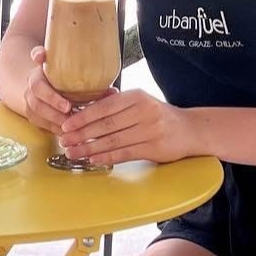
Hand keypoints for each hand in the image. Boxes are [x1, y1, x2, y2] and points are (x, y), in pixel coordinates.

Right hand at [22, 46, 71, 135]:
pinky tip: (70, 131)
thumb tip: (38, 55)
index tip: (68, 106)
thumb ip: (44, 55)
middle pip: (38, 106)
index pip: (38, 87)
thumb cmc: (55, 70)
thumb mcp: (52, 60)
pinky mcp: (35, 118)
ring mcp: (31, 106)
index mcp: (35, 79)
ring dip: (56, 124)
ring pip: (39, 118)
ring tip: (73, 128)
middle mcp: (30, 93)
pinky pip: (44, 126)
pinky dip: (56, 130)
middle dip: (56, 115)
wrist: (43, 80)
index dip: (51, 98)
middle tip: (73, 119)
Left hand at [58, 88, 199, 166]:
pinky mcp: (154, 148)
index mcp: (136, 97)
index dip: (82, 117)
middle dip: (81, 134)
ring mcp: (150, 130)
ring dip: (89, 148)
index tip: (65, 125)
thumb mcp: (140, 102)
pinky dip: (106, 157)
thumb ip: (116, 103)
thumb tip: (85, 108)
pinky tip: (92, 159)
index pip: (104, 107)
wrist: (191, 129)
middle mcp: (143, 111)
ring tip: (73, 153)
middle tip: (64, 141)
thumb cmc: (159, 115)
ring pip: (113, 140)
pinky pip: (125, 153)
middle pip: (106, 125)